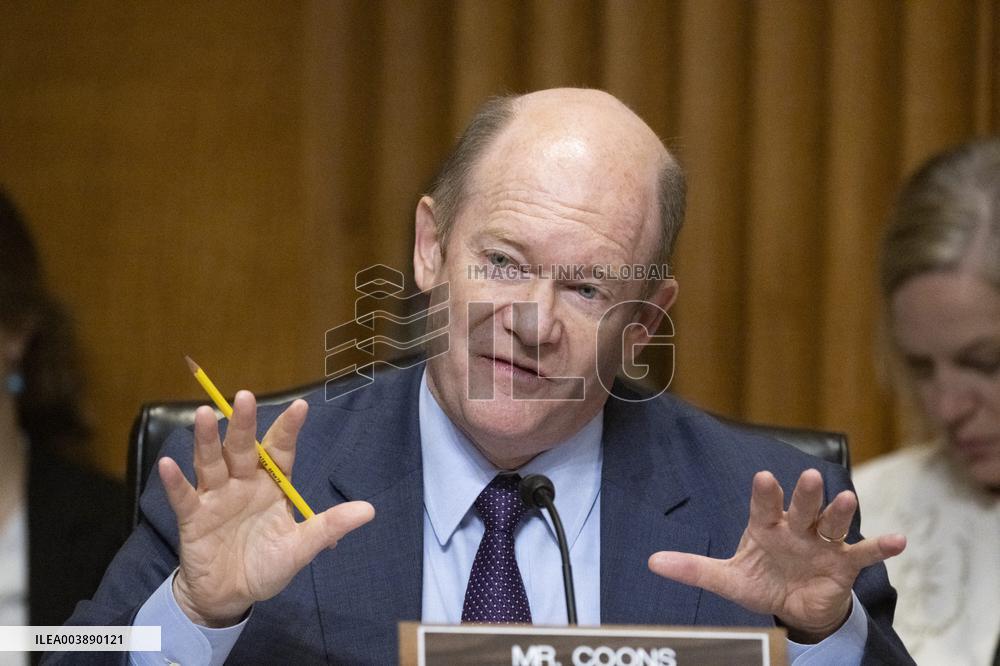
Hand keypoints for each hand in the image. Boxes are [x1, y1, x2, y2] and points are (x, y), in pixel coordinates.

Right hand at [158, 391, 374, 626]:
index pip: (280, 451)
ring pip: (211, 462)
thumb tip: (369, 510)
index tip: (301, 406)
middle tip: (245, 397)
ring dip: (207, 439)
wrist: (230, 596)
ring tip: (205, 414)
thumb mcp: (300, 548)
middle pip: (243, 448)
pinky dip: (175, 481)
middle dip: (244, 424)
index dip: (288, 429)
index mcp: (271, 485)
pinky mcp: (193, 517)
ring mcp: (215, 497)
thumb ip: (329, 527)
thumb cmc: (266, 565)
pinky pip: (184, 496)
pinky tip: (167, 464)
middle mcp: (242, 483)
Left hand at [648, 469, 904, 642]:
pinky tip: (898, 540)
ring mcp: (822, 543)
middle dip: (805, 494)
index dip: (765, 493)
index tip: (763, 477)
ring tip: (847, 498)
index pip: (764, 506)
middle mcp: (797, 527)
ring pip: (832, 523)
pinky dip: (881, 546)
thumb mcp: (727, 579)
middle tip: (808, 477)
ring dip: (839, 511)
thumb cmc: (762, 581)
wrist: (795, 606)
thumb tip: (652, 562)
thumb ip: (693, 569)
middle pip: (802, 506)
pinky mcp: (844, 563)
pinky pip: (864, 552)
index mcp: (767, 526)